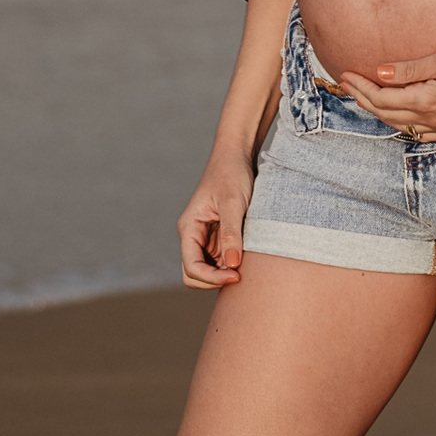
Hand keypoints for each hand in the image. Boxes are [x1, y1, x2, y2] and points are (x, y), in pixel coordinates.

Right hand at [176, 147, 254, 289]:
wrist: (237, 155)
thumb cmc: (232, 173)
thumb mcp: (233, 202)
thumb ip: (231, 233)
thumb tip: (232, 264)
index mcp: (189, 227)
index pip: (191, 267)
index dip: (211, 278)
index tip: (236, 275)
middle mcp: (193, 235)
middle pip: (194, 275)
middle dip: (215, 280)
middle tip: (240, 274)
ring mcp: (205, 237)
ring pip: (207, 270)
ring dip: (223, 273)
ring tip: (245, 264)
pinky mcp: (217, 236)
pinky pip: (220, 260)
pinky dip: (230, 264)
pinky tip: (246, 257)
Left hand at [340, 45, 435, 139]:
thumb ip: (411, 70)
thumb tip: (380, 73)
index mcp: (426, 101)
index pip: (383, 97)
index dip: (361, 86)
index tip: (345, 74)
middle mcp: (431, 120)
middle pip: (386, 113)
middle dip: (363, 98)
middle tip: (347, 84)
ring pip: (401, 124)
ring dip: (379, 112)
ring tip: (365, 99)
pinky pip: (420, 134)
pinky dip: (403, 125)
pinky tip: (401, 121)